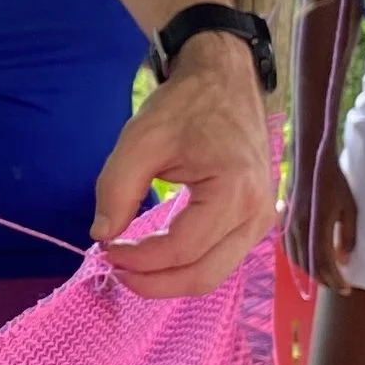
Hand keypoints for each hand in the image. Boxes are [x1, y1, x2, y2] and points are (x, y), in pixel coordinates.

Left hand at [90, 33, 277, 298]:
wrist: (225, 81)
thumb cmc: (186, 106)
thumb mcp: (141, 139)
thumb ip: (116, 189)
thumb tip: (102, 236)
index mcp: (234, 192)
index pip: (182, 249)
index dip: (140, 261)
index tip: (106, 250)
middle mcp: (257, 215)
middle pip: (203, 276)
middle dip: (154, 283)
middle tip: (115, 270)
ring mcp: (261, 221)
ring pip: (213, 275)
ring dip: (169, 279)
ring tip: (131, 265)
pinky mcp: (255, 221)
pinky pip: (220, 259)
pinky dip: (186, 266)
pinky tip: (155, 256)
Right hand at [286, 143, 358, 292]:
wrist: (310, 163)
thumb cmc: (334, 183)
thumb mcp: (349, 208)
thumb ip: (347, 236)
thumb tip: (344, 260)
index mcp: (317, 227)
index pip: (325, 264)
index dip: (336, 280)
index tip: (346, 289)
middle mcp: (300, 231)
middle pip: (310, 266)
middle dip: (325, 280)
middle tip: (338, 286)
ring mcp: (289, 227)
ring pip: (298, 260)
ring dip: (312, 273)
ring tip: (325, 277)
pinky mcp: (284, 223)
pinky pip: (289, 250)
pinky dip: (299, 261)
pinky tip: (307, 262)